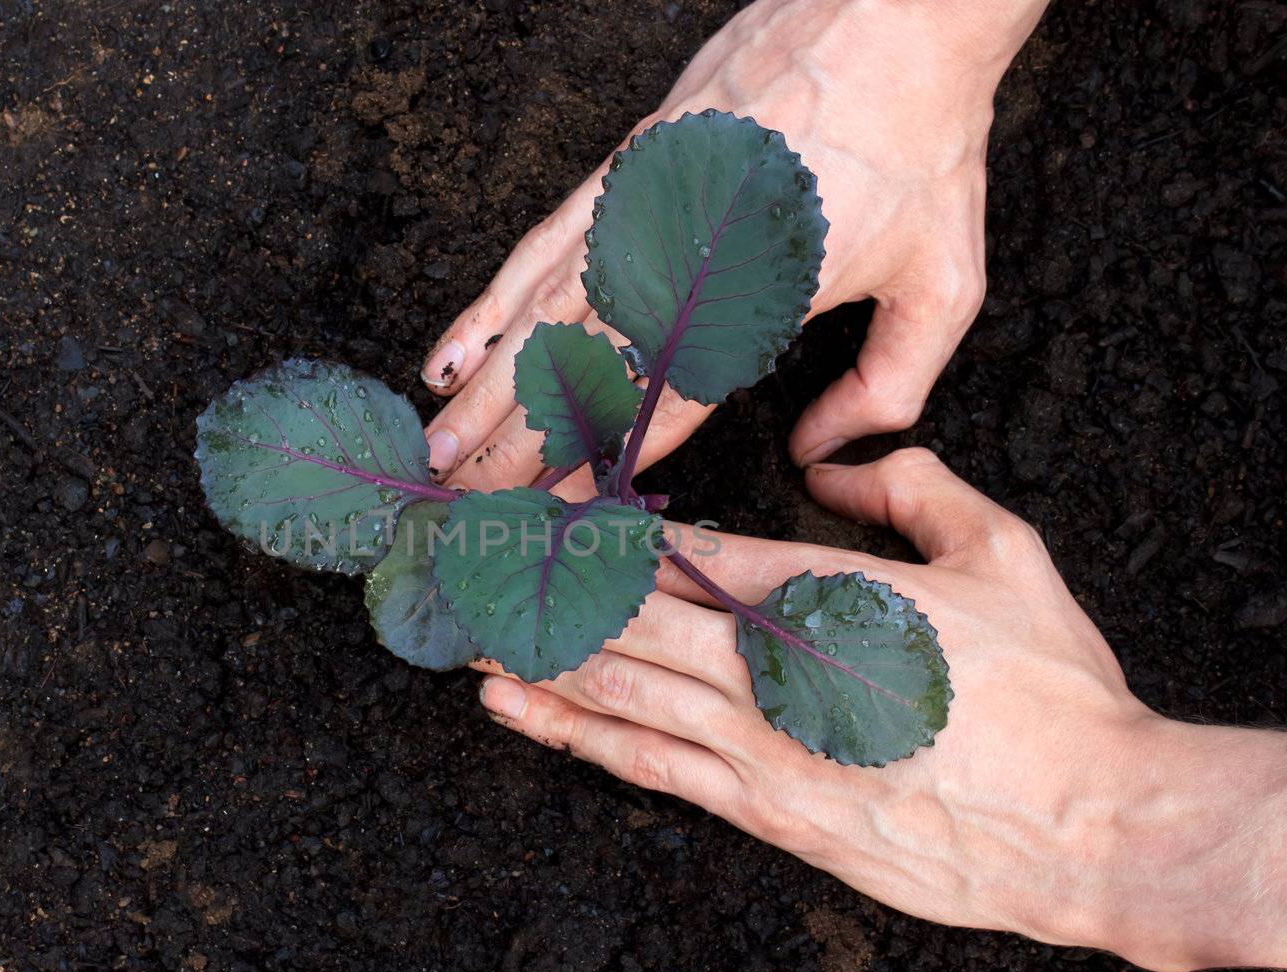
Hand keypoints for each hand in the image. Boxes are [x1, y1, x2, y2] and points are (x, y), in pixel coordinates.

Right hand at [420, 0, 1048, 486]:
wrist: (894, 13)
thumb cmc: (921, 145)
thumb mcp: (943, 280)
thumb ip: (889, 384)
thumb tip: (819, 452)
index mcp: (755, 299)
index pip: (659, 406)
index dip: (597, 464)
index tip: (549, 513)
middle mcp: (682, 259)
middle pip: (579, 371)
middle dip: (514, 445)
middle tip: (461, 502)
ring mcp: (639, 208)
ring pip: (541, 316)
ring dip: (484, 390)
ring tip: (438, 446)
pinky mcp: (622, 168)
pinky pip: (539, 248)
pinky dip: (488, 305)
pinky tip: (453, 350)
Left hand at [474, 449, 1286, 971]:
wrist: (1092, 824)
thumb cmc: (1055, 691)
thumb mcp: (1005, 554)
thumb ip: (917, 492)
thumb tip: (846, 462)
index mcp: (825, 593)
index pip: (685, 551)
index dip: (599, 527)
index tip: (534, 507)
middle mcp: (773, 667)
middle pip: (627, 614)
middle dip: (540, 584)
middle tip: (461, 558)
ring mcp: (760, 745)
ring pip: (618, 687)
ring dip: (533, 653)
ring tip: (457, 626)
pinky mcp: (765, 812)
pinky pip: (647, 764)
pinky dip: (576, 731)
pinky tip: (519, 709)